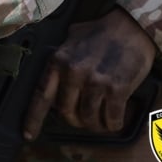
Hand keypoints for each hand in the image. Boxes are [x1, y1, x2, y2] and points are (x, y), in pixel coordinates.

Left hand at [22, 7, 157, 138]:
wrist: (133, 27)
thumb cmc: (103, 32)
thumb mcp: (73, 37)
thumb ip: (62, 56)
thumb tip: (55, 74)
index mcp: (60, 60)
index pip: (42, 95)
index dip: (34, 118)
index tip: (28, 135)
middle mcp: (74, 72)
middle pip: (67, 112)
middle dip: (74, 120)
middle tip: (82, 118)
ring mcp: (96, 82)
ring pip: (88, 118)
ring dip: (94, 125)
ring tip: (99, 121)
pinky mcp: (117, 89)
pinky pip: (111, 119)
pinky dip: (112, 124)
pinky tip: (114, 121)